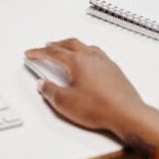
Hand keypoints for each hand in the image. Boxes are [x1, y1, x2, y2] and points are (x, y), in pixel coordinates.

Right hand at [26, 38, 151, 141]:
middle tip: (46, 47)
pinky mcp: (115, 71)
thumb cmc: (100, 107)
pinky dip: (87, 52)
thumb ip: (50, 91)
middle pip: (70, 44)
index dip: (39, 52)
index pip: (53, 53)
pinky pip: (98, 53)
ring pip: (85, 46)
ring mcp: (105, 63)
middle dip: (56, 44)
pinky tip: (89, 60)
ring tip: (67, 49)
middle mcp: (92, 58)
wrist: (127, 114)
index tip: (31, 53)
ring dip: (73, 46)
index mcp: (77, 62)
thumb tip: (43, 84)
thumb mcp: (66, 103)